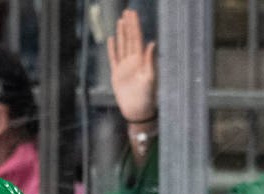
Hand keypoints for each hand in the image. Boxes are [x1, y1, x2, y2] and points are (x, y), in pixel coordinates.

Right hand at [107, 8, 157, 123]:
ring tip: (121, 21)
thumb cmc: (147, 97)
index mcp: (140, 60)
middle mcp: (132, 61)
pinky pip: (113, 58)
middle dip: (128, 25)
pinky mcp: (116, 74)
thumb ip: (150, 60)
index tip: (132, 14)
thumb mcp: (150, 78)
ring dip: (121, 33)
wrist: (138, 111)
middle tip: (127, 11)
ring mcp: (124, 67)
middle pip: (129, 39)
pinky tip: (111, 40)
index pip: (137, 38)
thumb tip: (152, 43)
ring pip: (122, 45)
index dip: (134, 25)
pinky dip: (112, 49)